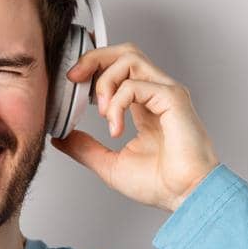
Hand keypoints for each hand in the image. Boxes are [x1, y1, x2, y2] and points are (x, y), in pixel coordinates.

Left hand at [50, 43, 221, 212]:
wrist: (187, 197)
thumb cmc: (162, 184)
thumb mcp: (110, 164)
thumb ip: (85, 148)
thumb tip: (60, 137)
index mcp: (144, 105)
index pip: (118, 68)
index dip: (93, 68)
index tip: (72, 83)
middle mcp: (156, 93)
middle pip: (124, 52)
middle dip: (94, 58)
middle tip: (74, 78)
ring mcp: (166, 92)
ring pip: (129, 58)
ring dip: (104, 81)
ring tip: (101, 112)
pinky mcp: (173, 98)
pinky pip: (136, 84)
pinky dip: (118, 103)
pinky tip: (115, 128)